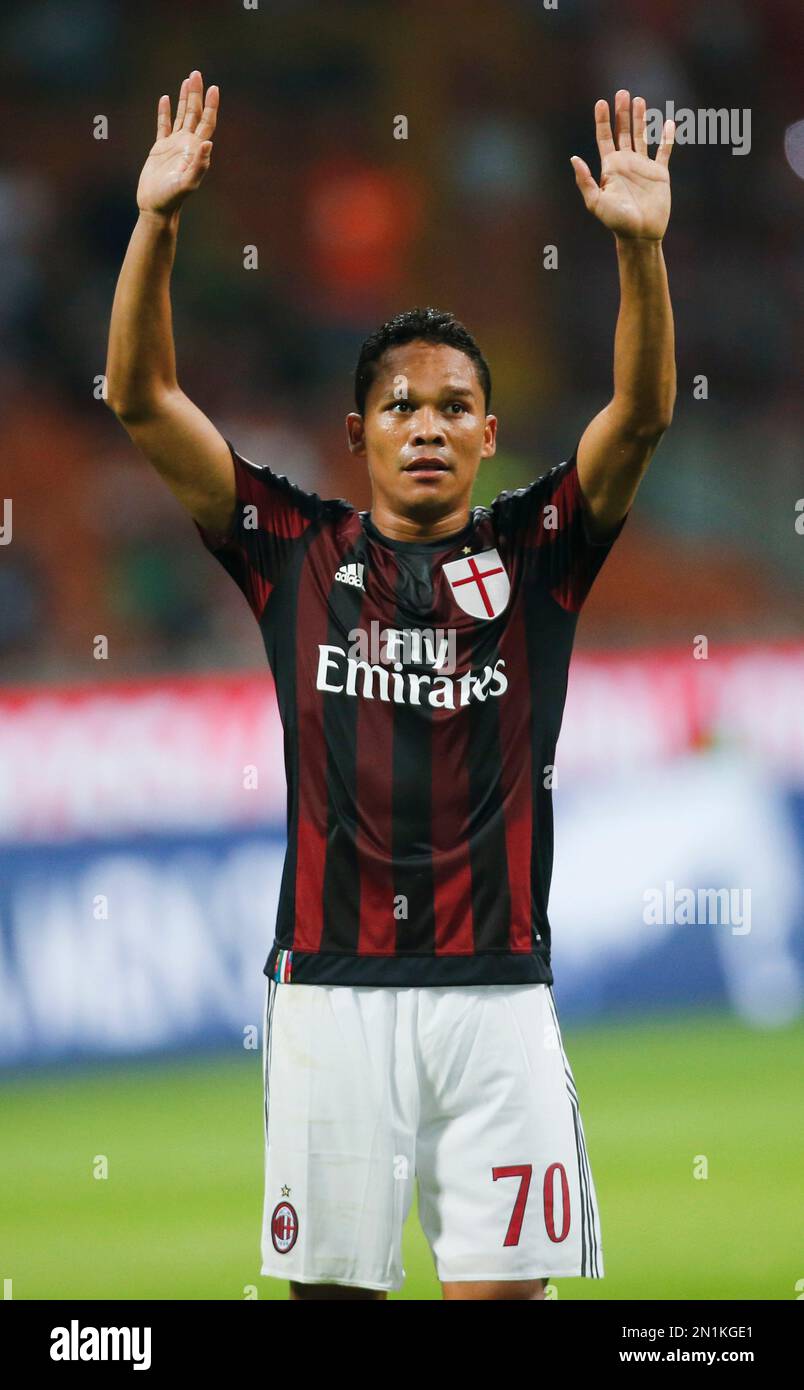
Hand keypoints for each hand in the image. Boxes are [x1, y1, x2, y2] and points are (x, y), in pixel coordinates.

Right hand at [136, 70, 218, 216]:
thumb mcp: (187, 183)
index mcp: (195, 150)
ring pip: (182, 117)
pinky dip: (165, 112)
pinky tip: (165, 99)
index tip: (214, 88)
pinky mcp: (160, 149)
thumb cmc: (172, 198)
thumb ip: (199, 165)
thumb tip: (208, 143)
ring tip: (188, 81)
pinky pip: (163, 126)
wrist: (156, 207)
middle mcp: (187, 145)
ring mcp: (174, 146)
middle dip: (196, 94)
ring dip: (184, 99)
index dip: (211, 106)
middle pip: (195, 114)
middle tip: (197, 74)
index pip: (206, 123)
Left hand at [570, 91, 672, 240]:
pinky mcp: (660, 174)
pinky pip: (664, 152)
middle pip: (622, 132)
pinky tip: (669, 123)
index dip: (602, 120)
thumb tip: (574, 158)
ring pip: (641, 136)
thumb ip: (585, 181)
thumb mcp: (596, 203)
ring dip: (640, 119)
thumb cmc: (616, 222)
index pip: (604, 138)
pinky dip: (667, 138)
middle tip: (622, 92)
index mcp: (610, 168)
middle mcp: (626, 163)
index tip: (601, 102)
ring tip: (639, 100)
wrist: (640, 235)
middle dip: (621, 113)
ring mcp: (643, 167)